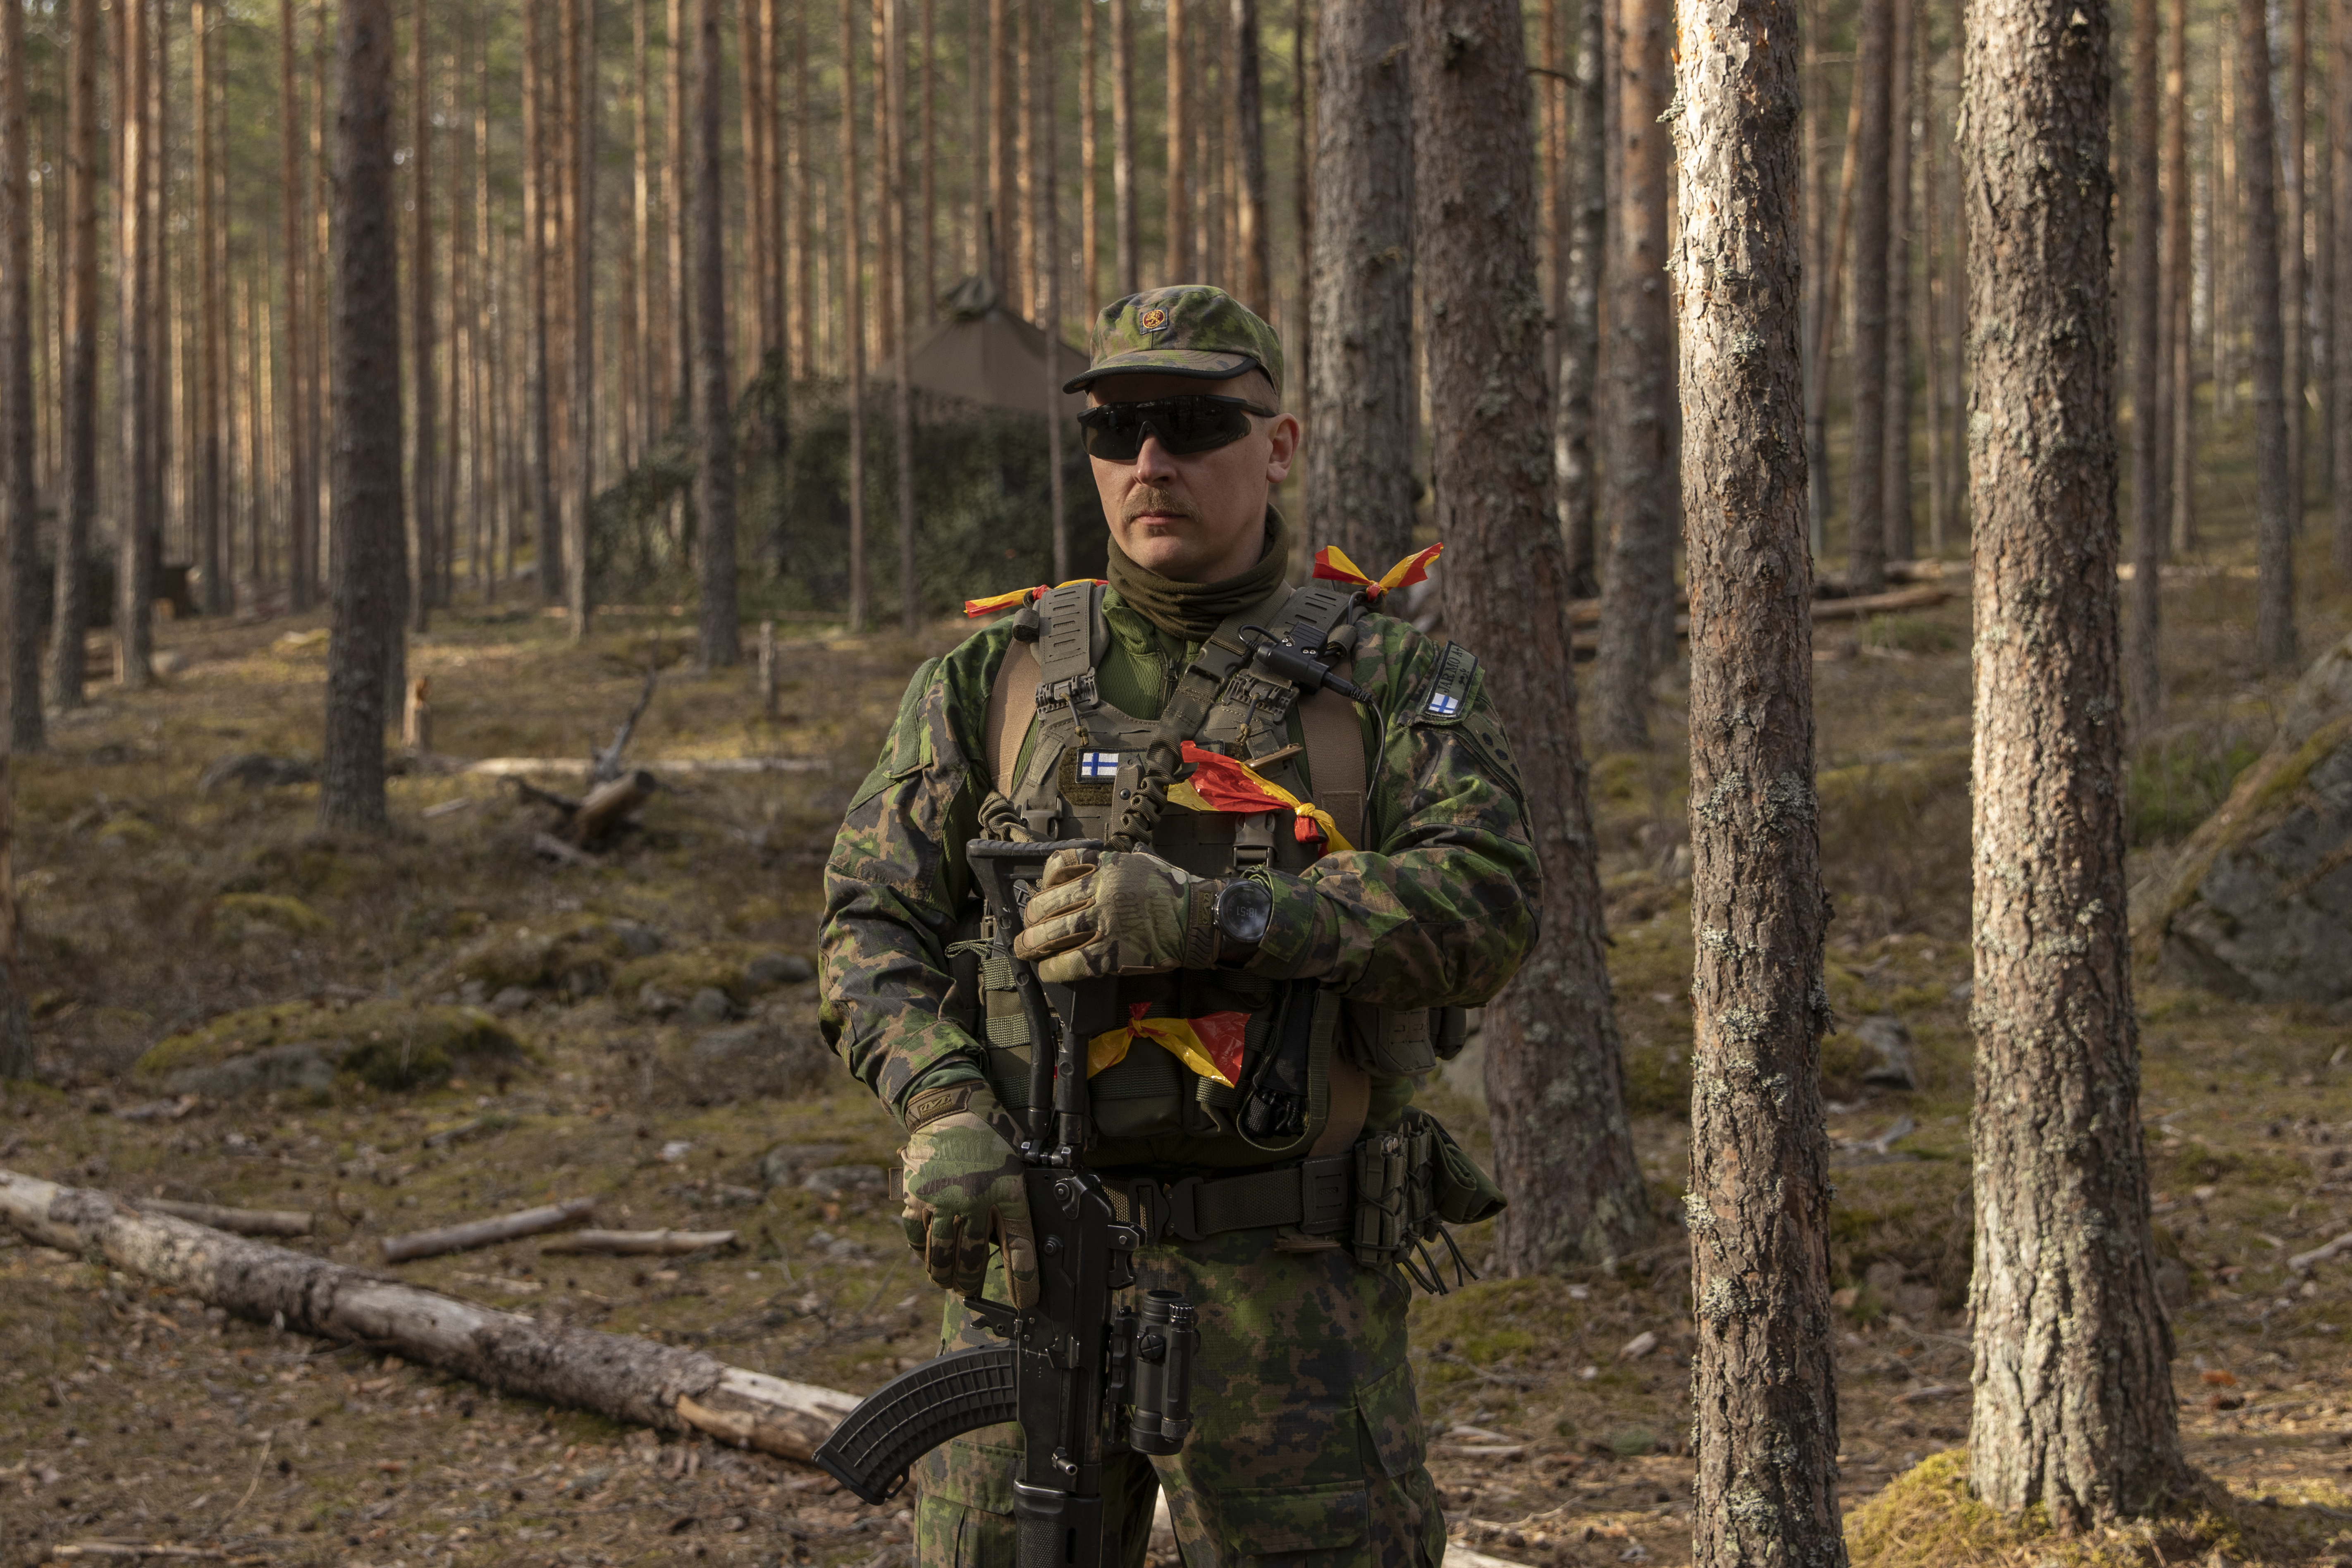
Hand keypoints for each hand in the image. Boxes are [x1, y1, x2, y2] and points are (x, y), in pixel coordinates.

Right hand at [899, 1083, 1038, 1307]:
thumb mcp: (1015, 1167)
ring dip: (946, 1275)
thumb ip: (1012, 1204)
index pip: (1021, 1248)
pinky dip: (922, 1252)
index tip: (1025, 1304)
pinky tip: (928, 1258)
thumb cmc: (990, 1138)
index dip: (1025, 1283)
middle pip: (974, 1258)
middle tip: (972, 1291)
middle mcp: (976, 1200)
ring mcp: (943, 1200)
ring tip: (950, 1283)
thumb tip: (1012, 1245)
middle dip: (973, 1282)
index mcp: (1009, 1192)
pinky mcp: (917, 1197)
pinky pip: (917, 1237)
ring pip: (943, 1254)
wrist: (951, 1107)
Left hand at [1011, 847, 1220, 983]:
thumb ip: (1115, 862)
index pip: (1062, 862)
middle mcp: (1101, 891)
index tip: (1043, 889)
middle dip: (1031, 918)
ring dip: (1033, 944)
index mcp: (1108, 865)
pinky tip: (1048, 971)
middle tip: (1027, 928)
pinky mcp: (1113, 953)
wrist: (1199, 917)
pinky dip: (1054, 969)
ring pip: (1055, 933)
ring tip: (1025, 950)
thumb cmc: (1175, 889)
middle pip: (1050, 902)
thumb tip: (1090, 868)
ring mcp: (1106, 923)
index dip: (1045, 878)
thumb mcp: (1143, 862)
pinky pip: (1072, 962)